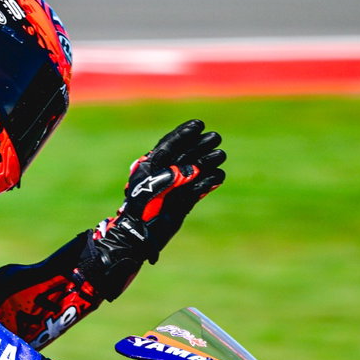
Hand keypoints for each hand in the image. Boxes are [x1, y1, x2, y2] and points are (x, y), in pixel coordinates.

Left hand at [108, 120, 225, 262]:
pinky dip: (208, 182)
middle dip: (200, 144)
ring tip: (220, 154)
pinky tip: (217, 175)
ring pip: (195, 170)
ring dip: (208, 161)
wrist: (140, 235)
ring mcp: (176, 187)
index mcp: (152, 166)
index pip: (169, 145)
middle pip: (185, 154)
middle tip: (215, 137)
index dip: (184, 134)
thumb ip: (170, 176)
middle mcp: (165, 174)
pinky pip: (199, 188)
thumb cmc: (140, 210)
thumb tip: (192, 170)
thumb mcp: (151, 189)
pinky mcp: (184, 201)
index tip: (198, 124)